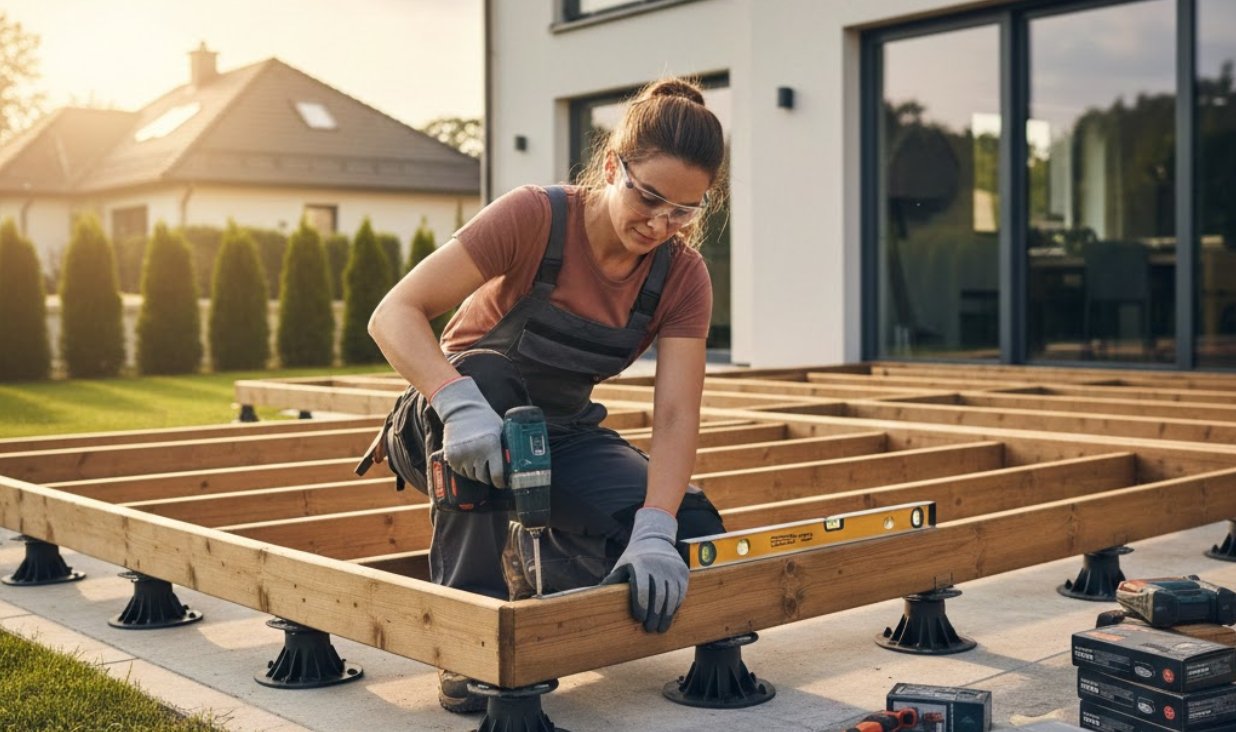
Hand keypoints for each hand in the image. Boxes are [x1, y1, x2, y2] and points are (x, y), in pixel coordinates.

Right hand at [429, 377, 505, 487]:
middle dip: (488, 477)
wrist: (461, 409)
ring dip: (475, 472)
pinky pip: (459, 471)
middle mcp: (476, 453)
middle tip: (490, 471)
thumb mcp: (500, 430)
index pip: (496, 475)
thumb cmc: (485, 419)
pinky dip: (464, 468)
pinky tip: (468, 458)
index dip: (500, 482)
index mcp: (491, 446)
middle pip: (483, 478)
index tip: (502, 483)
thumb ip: (505, 447)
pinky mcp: (451, 456)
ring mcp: (462, 455)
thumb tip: (515, 464)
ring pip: (470, 475)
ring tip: (478, 462)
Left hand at [601, 507, 687, 632]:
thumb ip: (612, 581)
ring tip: (660, 628)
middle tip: (649, 629)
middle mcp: (659, 566)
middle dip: (654, 615)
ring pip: (672, 597)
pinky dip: (675, 606)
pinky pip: (681, 593)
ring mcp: (673, 569)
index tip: (639, 619)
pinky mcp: (683, 572)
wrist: (655, 539)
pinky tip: (669, 615)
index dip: (641, 606)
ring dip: (666, 615)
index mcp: (641, 565)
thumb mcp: (622, 565)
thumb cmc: (635, 557)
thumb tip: (593, 597)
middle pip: (658, 596)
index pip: (642, 589)